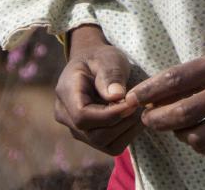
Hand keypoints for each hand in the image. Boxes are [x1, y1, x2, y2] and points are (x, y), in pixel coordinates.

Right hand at [53, 23, 143, 156]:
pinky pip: (110, 146)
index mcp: (66, 92)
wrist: (95, 65)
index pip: (82, 116)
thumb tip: (117, 96)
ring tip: (138, 109)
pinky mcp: (90, 137)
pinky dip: (126, 135)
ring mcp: (76, 129)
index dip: (109, 115)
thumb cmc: (100, 58)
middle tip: (139, 104)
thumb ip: (110, 75)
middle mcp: (65, 116)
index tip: (132, 103)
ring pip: (102, 143)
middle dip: (120, 122)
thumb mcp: (107, 58)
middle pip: (93, 134)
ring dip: (125, 129)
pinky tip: (133, 118)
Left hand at [123, 43, 204, 157]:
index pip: (177, 78)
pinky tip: (198, 137)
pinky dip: (201, 147)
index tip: (132, 98)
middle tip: (148, 120)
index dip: (150, 91)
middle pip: (184, 112)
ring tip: (177, 128)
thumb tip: (157, 95)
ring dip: (179, 136)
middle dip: (157, 120)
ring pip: (198, 136)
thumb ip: (196, 74)